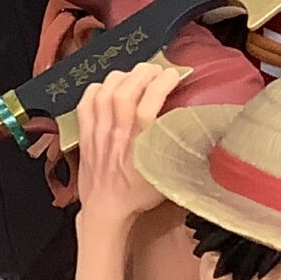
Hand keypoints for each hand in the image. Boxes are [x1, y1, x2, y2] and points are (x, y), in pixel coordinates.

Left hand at [72, 62, 186, 225]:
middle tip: (156, 68)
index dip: (162, 83)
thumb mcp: (166, 176)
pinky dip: (96, 88)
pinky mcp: (85, 135)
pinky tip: (107, 85)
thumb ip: (177, 151)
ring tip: (135, 74)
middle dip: (143, 73)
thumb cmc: (138, 195)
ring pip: (104, 94)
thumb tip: (195, 129)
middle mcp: (116, 136)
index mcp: (139, 146)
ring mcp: (97, 134)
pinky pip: (85, 104)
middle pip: (124, 93)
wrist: (105, 210)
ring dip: (122, 76)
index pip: (149, 105)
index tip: (174, 74)